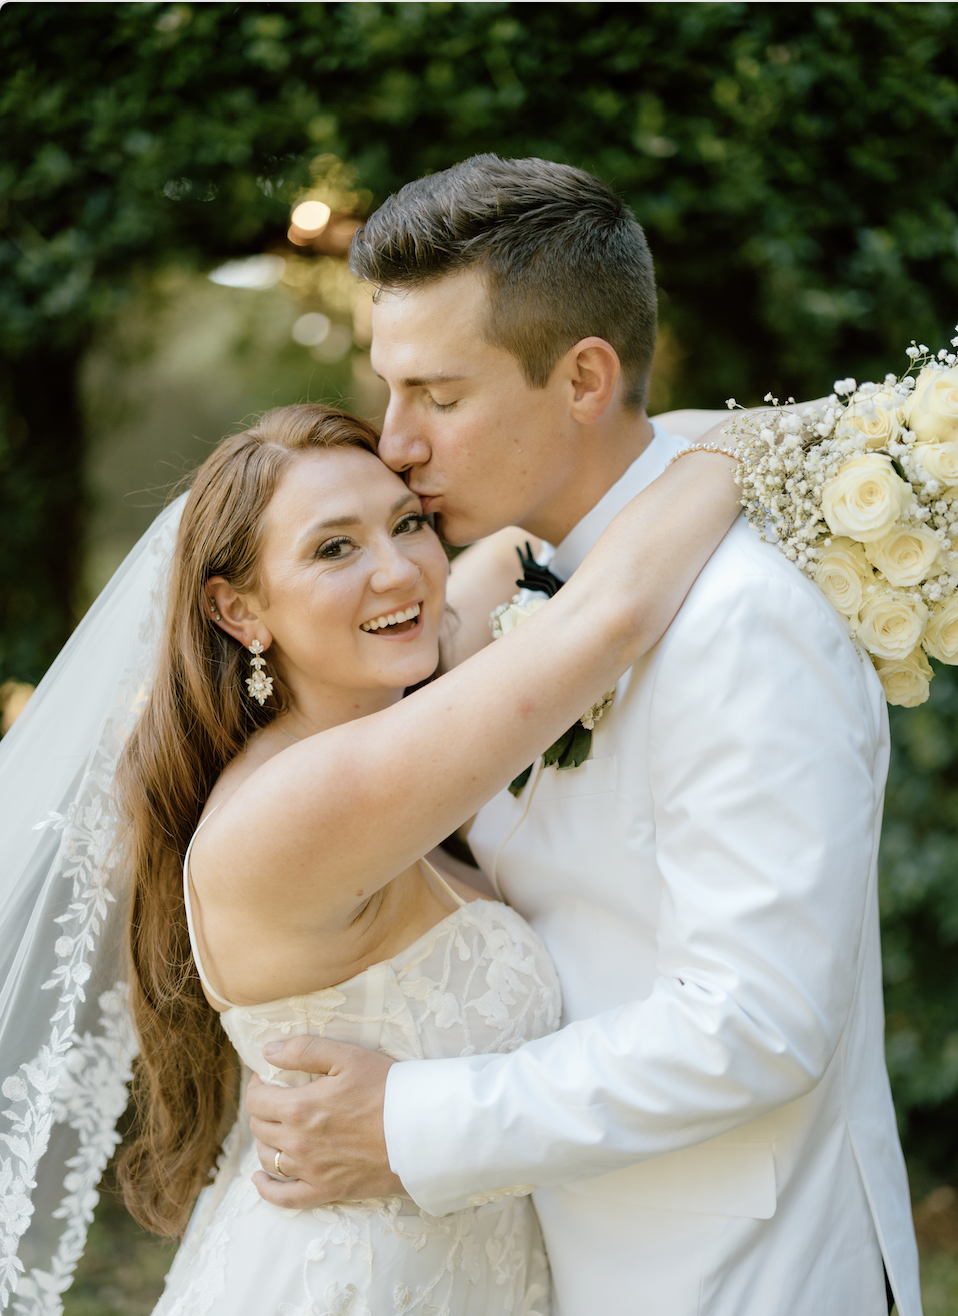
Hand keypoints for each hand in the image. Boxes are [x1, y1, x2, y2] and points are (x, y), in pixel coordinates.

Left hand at [247, 1036, 403, 1208]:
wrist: (419, 1129)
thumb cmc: (387, 1088)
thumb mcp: (347, 1056)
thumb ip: (304, 1050)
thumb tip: (267, 1052)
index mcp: (300, 1108)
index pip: (256, 1100)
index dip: (258, 1087)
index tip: (269, 1080)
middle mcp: (298, 1142)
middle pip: (260, 1128)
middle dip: (264, 1110)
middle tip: (279, 1099)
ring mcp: (311, 1170)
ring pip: (268, 1159)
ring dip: (267, 1141)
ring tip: (278, 1128)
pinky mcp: (326, 1190)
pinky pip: (285, 1197)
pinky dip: (267, 1189)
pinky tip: (261, 1179)